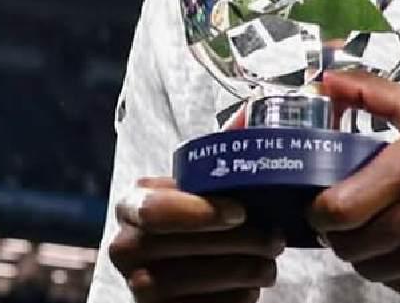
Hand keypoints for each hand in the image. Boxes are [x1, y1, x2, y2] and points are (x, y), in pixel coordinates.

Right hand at [108, 177, 284, 302]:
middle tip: (274, 238)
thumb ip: (219, 160)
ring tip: (270, 263)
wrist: (188, 276)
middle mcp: (124, 246)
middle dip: (233, 243)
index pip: (153, 209)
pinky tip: (251, 289)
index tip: (241, 212)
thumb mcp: (202, 191)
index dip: (197, 213)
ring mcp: (136, 287)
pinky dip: (231, 300)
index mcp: (133, 205)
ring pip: (187, 282)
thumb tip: (249, 115)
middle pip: (174, 246)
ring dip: (240, 271)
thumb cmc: (203, 223)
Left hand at [308, 73, 399, 301]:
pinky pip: (399, 286)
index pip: (341, 209)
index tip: (320, 205)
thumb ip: (371, 93)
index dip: (319, 212)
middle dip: (339, 235)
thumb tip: (327, 80)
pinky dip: (394, 271)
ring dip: (365, 255)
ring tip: (377, 231)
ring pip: (371, 270)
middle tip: (347, 220)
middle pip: (351, 245)